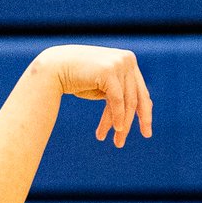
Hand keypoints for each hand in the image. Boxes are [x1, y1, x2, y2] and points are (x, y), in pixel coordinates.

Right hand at [38, 44, 153, 147]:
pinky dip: (118, 116)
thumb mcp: (101, 88)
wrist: (56, 68)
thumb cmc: (76, 79)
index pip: (140, 91)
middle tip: (137, 138)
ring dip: (123, 124)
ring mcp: (119, 64)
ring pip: (127, 101)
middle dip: (137, 121)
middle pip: (137, 97)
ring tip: (117, 142)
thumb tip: (128, 116)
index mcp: (128, 61)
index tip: (146, 130)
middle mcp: (127, 60)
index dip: (144, 112)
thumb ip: (116, 95)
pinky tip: (116, 129)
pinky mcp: (109, 71)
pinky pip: (117, 99)